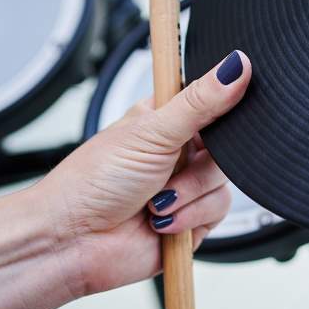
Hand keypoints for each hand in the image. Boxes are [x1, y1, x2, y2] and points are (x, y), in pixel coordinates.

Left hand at [38, 50, 250, 295]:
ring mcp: (186, 186)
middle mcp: (179, 152)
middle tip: (170, 168)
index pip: (213, 102)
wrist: (73, 240)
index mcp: (166, 120)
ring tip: (155, 201)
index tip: (212, 122)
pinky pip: (217, 212)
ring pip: (222, 183)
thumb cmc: (91, 182)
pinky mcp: (192, 220)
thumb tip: (235, 67)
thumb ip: (199, 102)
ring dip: (189, 195)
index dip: (221, 110)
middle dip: (198, 166)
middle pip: (226, 148)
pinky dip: (189, 218)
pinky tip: (161, 222)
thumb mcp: (151, 132)